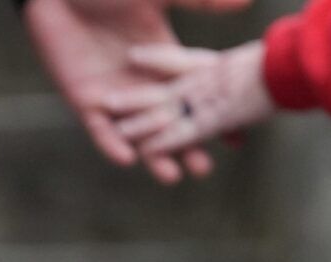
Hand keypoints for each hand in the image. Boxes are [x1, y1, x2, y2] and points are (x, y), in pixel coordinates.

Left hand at [22, 0, 242, 181]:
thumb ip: (200, 2)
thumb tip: (246, 1)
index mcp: (161, 61)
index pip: (193, 95)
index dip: (212, 114)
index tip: (235, 137)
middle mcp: (140, 84)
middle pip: (167, 122)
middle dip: (185, 146)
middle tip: (205, 168)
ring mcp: (112, 95)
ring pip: (136, 133)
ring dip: (152, 156)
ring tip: (172, 176)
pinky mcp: (84, 100)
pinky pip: (99, 128)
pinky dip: (111, 143)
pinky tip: (128, 158)